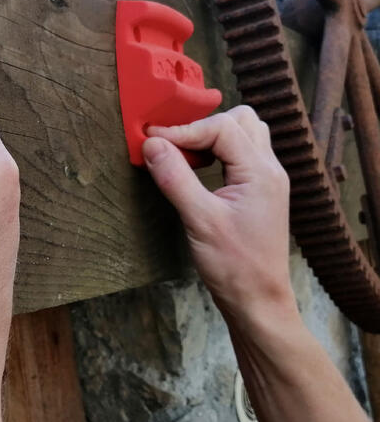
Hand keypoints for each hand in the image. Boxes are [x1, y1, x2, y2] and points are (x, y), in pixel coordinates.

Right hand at [142, 106, 294, 329]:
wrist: (258, 301)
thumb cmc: (234, 266)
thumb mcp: (199, 221)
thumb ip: (175, 178)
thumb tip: (151, 144)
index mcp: (260, 172)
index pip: (222, 128)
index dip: (184, 130)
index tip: (152, 140)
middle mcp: (270, 169)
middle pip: (241, 120)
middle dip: (202, 125)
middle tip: (173, 145)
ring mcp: (268, 180)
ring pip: (245, 134)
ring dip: (213, 136)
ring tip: (185, 155)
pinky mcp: (260, 192)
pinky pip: (242, 154)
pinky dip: (218, 151)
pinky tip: (198, 170)